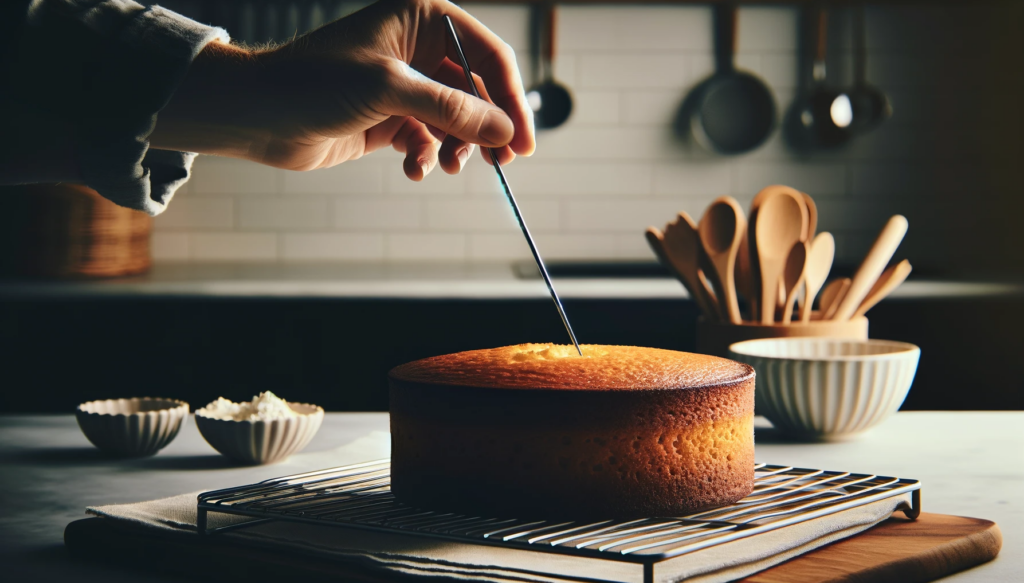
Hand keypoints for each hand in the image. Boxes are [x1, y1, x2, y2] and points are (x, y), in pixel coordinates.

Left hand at [151, 0, 534, 179]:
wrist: (257, 114)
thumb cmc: (313, 83)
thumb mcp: (389, 89)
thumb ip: (452, 109)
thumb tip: (504, 130)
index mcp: (423, 19)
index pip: (487, 56)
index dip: (510, 99)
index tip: (522, 142)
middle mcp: (419, 48)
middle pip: (477, 91)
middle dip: (485, 129)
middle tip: (498, 164)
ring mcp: (405, 84)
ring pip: (455, 120)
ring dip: (456, 147)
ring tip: (448, 167)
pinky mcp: (390, 116)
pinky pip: (428, 139)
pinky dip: (426, 157)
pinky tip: (413, 169)